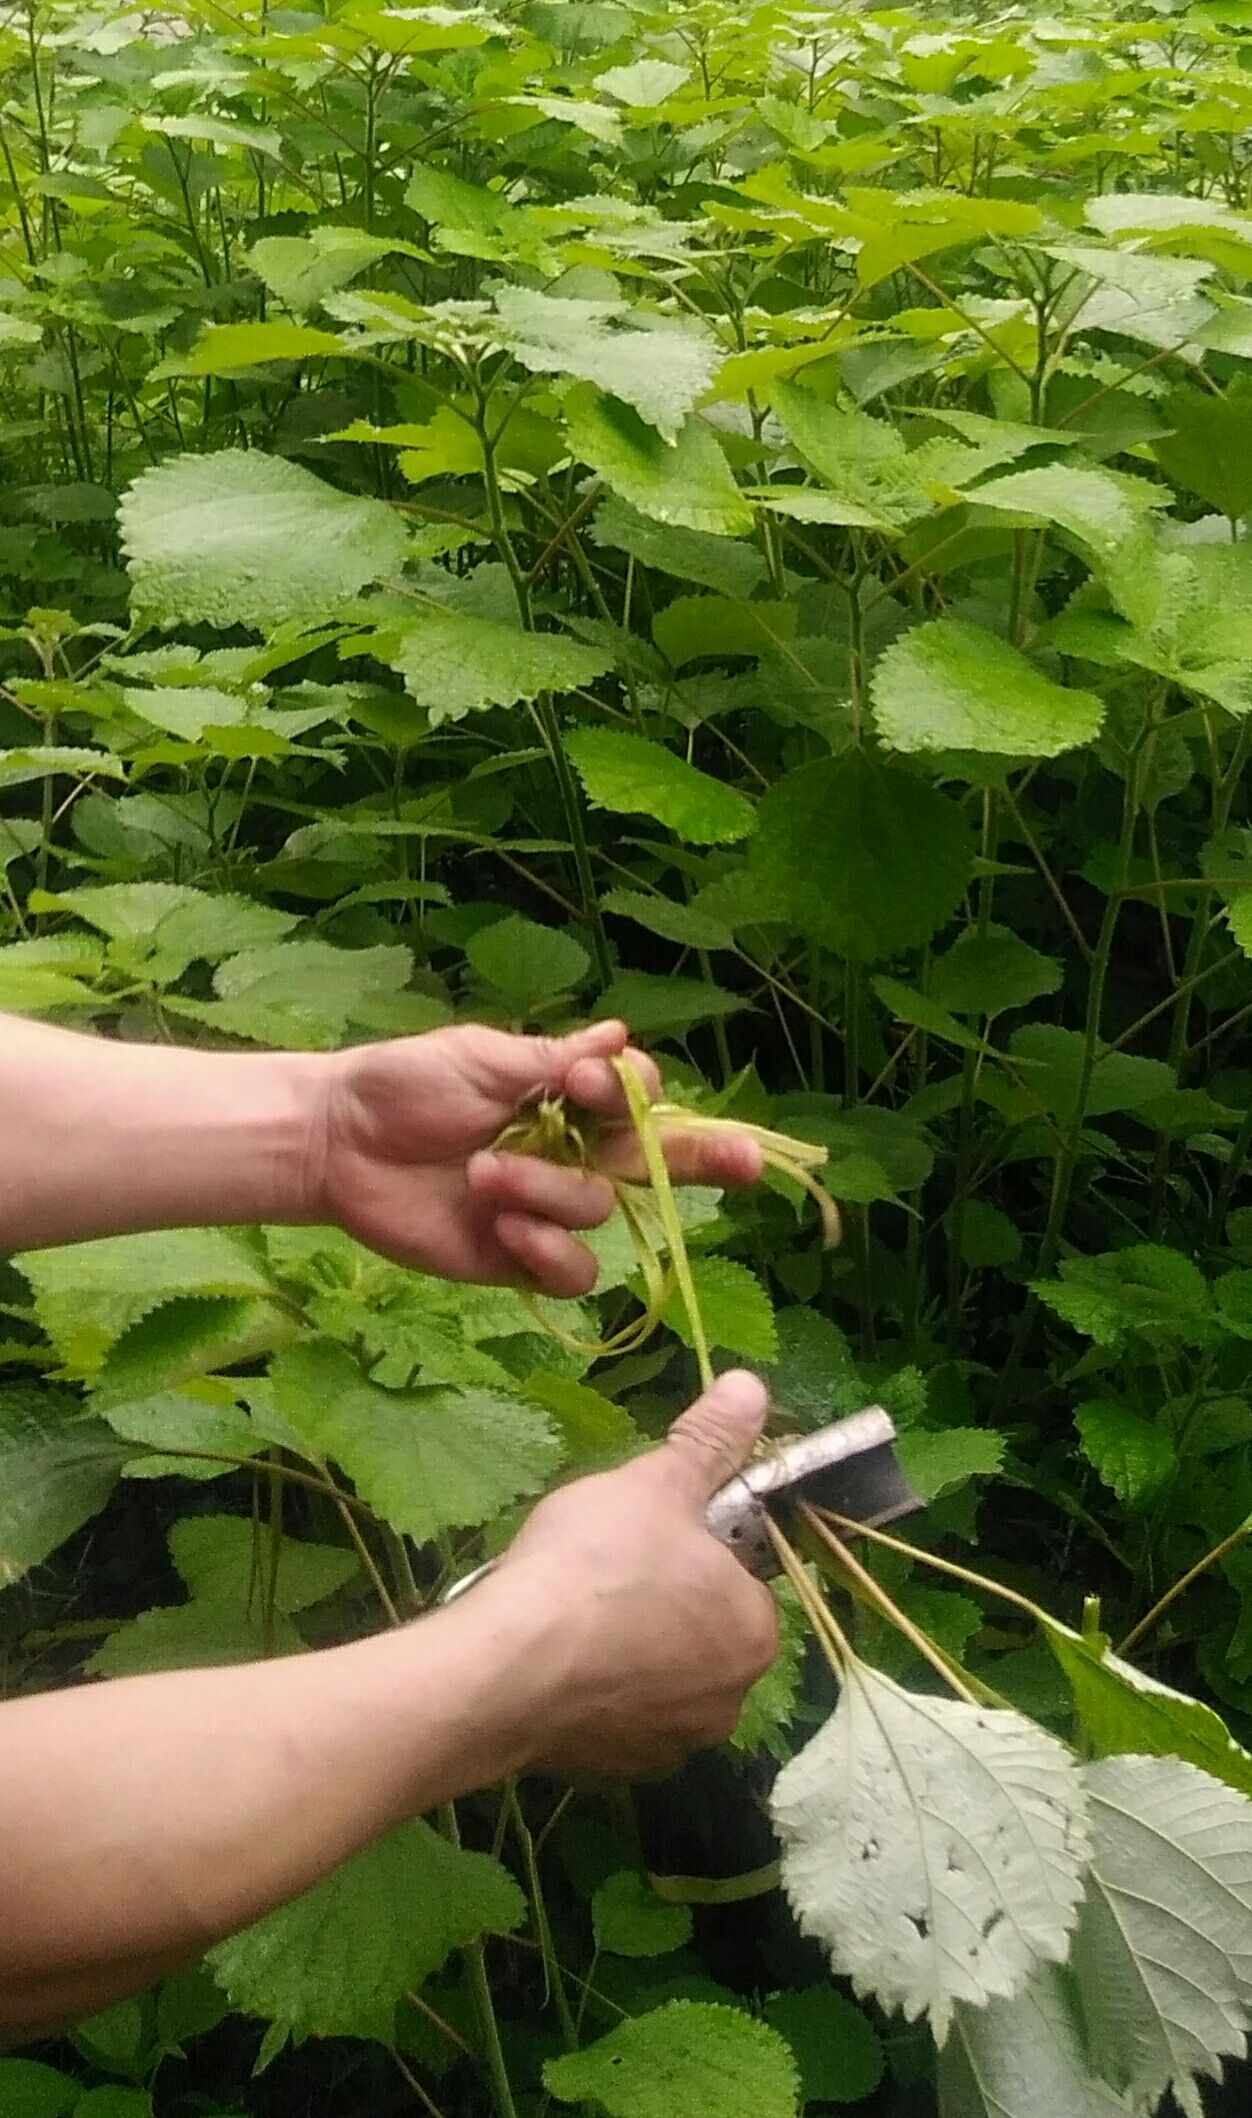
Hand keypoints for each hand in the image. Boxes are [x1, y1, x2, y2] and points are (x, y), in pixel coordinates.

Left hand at [309, 1019, 762, 1292]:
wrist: (337, 1143)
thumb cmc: (403, 1086)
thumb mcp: (479, 1058)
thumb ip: (552, 1060)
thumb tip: (619, 1035)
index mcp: (568, 1099)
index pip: (639, 1100)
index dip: (635, 1095)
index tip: (590, 1082)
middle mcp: (571, 1154)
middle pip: (659, 1164)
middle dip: (709, 1159)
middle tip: (749, 1163)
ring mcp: (547, 1210)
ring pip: (598, 1213)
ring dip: (547, 1191)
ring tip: (484, 1173)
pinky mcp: (517, 1260)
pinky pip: (568, 1270)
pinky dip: (544, 1250)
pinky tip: (504, 1230)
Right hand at [484, 1370, 779, 1780]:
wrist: (501, 1672)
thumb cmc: (592, 1567)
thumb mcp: (655, 1484)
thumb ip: (710, 1440)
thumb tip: (753, 1387)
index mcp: (754, 1632)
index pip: (742, 1578)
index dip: (697, 1546)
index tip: (647, 1529)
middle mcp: (729, 1701)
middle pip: (701, 1629)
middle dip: (661, 1599)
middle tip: (603, 1563)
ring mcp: (669, 1746)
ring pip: (655, 1675)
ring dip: (625, 1648)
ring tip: (568, 1608)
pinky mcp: (611, 1772)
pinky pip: (610, 1716)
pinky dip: (589, 1689)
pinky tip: (550, 1656)